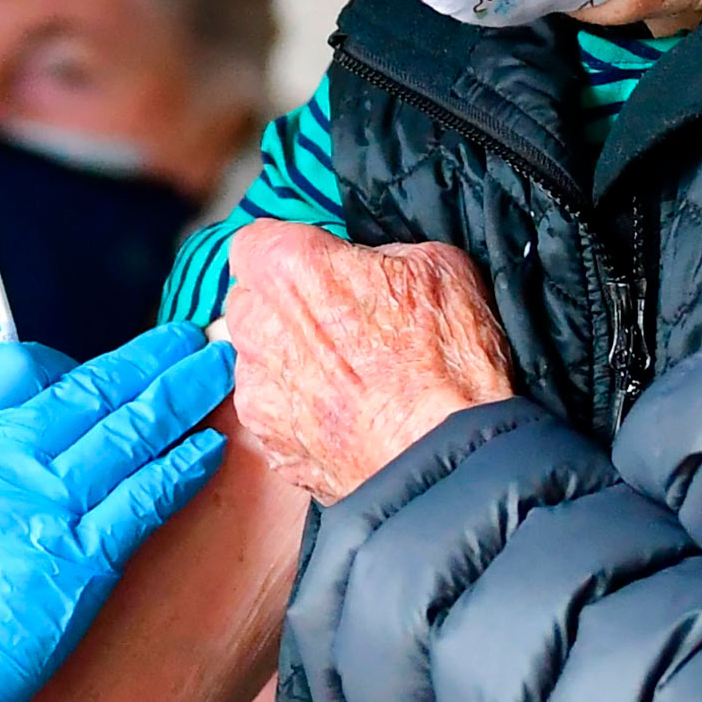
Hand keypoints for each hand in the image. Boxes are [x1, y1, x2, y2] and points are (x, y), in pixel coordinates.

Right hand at [0, 323, 235, 701]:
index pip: (20, 367)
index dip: (60, 362)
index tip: (82, 372)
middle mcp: (10, 459)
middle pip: (94, 388)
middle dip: (149, 358)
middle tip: (190, 338)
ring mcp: (51, 508)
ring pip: (132, 432)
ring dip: (182, 397)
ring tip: (217, 371)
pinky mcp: (84, 563)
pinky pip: (145, 502)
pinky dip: (181, 470)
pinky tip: (208, 449)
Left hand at [221, 221, 514, 504]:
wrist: (450, 462)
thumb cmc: (447, 363)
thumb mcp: (438, 267)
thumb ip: (383, 254)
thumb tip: (374, 266)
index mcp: (288, 269)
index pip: (257, 240)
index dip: (293, 253)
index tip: (323, 268)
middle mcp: (257, 327)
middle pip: (251, 301)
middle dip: (286, 307)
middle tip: (342, 324)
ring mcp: (257, 391)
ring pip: (258, 360)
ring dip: (291, 363)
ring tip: (351, 380)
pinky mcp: (269, 443)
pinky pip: (274, 414)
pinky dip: (301, 414)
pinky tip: (348, 418)